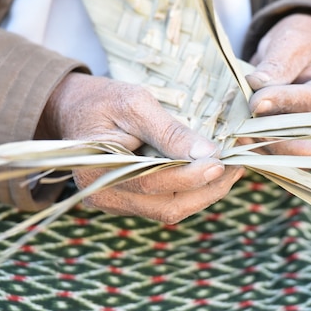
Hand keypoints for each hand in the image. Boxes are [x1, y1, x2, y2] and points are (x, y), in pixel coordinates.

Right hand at [36, 72, 243, 222]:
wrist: (73, 109)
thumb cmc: (102, 100)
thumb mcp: (135, 102)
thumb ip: (168, 130)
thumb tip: (206, 152)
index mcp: (101, 170)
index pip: (155, 183)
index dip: (192, 176)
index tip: (223, 161)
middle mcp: (106, 196)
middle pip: (167, 207)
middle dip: (208, 190)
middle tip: (237, 167)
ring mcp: (117, 202)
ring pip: (170, 210)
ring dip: (205, 193)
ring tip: (232, 170)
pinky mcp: (128, 200)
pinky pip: (165, 203)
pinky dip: (192, 191)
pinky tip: (213, 173)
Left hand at [244, 13, 310, 155]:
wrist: (303, 56)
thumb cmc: (302, 43)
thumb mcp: (292, 41)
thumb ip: (277, 64)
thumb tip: (257, 88)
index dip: (286, 103)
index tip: (255, 101)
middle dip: (275, 136)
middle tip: (242, 124)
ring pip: (298, 157)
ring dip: (265, 148)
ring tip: (238, 131)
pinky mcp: (308, 151)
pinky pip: (286, 159)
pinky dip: (262, 152)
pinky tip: (242, 140)